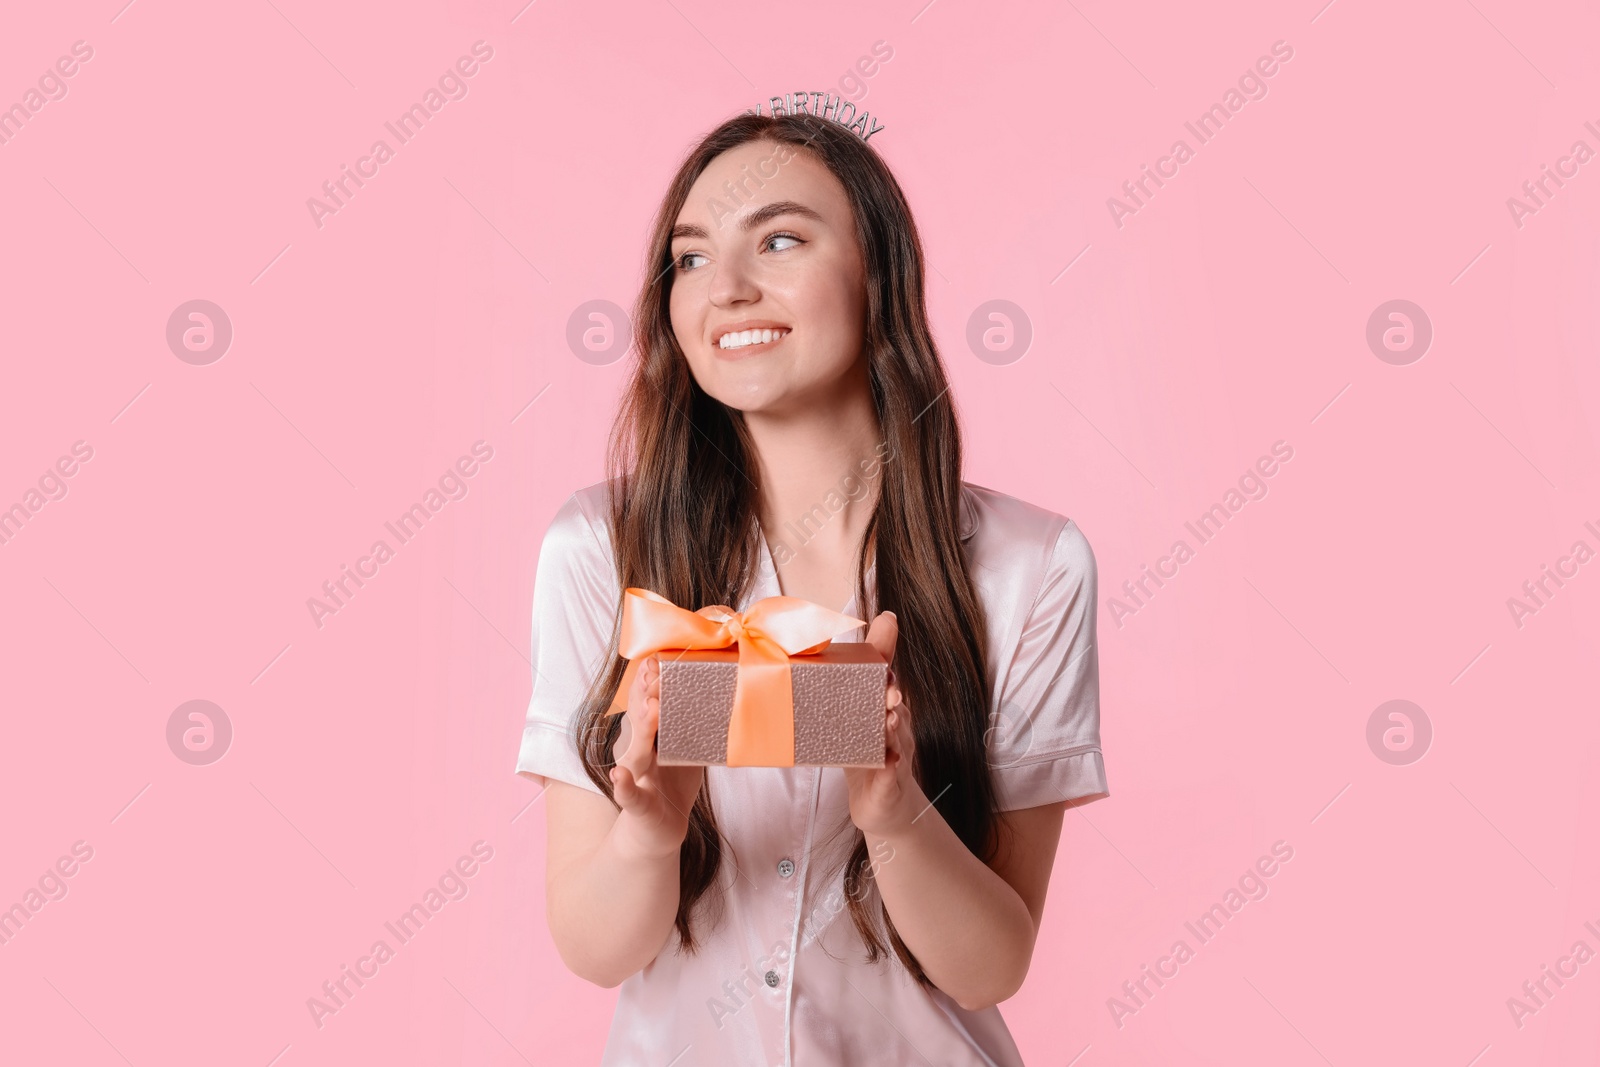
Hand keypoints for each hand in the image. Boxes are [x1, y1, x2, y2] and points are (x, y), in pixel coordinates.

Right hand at [610, 656, 705, 858]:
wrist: (658, 830)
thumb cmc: (673, 783)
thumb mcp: (687, 749)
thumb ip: (697, 723)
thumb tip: (725, 690)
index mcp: (651, 737)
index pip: (647, 702)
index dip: (651, 681)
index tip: (658, 657)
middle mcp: (639, 752)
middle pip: (640, 719)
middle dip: (646, 694)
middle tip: (655, 671)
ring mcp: (637, 778)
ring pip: (636, 751)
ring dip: (642, 729)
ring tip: (649, 710)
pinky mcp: (637, 805)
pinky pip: (629, 795)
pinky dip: (623, 785)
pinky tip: (619, 775)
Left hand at [844, 612, 929, 839]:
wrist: (882, 804)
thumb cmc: (864, 755)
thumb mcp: (851, 720)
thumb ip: (835, 691)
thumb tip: (807, 653)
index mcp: (884, 709)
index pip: (886, 680)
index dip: (887, 660)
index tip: (886, 636)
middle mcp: (896, 727)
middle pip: (896, 706)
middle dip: (892, 695)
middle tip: (888, 687)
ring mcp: (897, 755)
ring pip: (899, 738)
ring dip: (895, 728)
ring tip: (890, 720)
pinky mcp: (890, 784)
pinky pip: (893, 774)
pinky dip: (891, 769)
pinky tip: (888, 762)